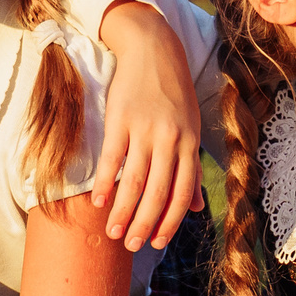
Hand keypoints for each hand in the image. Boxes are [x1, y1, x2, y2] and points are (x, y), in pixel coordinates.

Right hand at [95, 0, 204, 252]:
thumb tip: (197, 207)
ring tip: (112, 233)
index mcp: (190, 145)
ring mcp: (146, 130)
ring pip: (135, 180)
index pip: (183, 193)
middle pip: (158, 192)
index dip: (170, 222)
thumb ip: (191, 169)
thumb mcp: (191, 128)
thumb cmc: (174, 93)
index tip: (156, 243)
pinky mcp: (121, 119)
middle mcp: (171, 140)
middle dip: (144, 223)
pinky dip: (104, 183)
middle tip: (131, 246)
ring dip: (122, 211)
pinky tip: (98, 201)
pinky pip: (112, 158)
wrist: (154, 49)